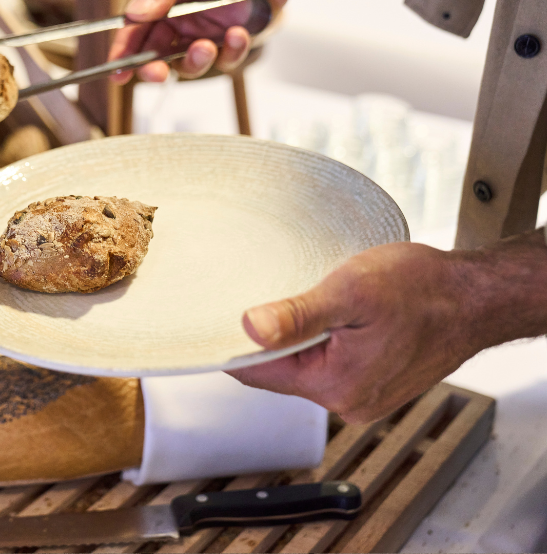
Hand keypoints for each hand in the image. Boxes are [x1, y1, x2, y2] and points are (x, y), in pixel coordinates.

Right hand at [108, 0, 304, 82]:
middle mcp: (178, 20)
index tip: (117, 73)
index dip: (123, 53)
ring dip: (196, 62)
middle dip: (154, 69)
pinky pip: (226, 60)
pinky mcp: (231, 41)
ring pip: (190, 65)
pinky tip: (238, 34)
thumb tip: (135, 13)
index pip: (134, 30)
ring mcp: (204, 32)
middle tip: (156, 74)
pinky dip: (231, 52)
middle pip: (156, 56)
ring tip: (206, 46)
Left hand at [227, 242, 489, 423]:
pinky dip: (320, 344)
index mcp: (335, 386)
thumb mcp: (352, 291)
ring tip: (304, 305)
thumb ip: (298, 314)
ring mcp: (361, 397)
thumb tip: (250, 328)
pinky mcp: (372, 385)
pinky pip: (327, 366)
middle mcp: (346, 401)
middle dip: (267, 340)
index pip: (256, 373)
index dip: (232, 345)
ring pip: (302, 368)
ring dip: (295, 340)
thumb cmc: (424, 290)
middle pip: (276, 372)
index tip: (215, 319)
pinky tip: (330, 319)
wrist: (476, 298)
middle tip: (264, 299)